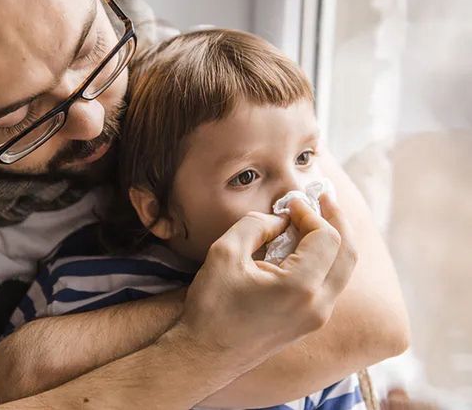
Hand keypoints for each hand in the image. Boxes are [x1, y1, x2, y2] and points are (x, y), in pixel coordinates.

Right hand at [179, 194, 356, 359]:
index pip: (327, 237)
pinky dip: (326, 260)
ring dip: (334, 241)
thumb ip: (255, 225)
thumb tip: (279, 221)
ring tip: (316, 219)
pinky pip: (331, 285)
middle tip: (324, 199)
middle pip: (348, 253)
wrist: (205, 355)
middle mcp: (317, 305)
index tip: (289, 205)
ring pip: (343, 270)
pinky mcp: (309, 323)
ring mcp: (316, 318)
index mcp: (300, 287)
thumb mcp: (225, 253)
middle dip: (338, 221)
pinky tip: (306, 247)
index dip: (311, 213)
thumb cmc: (212, 307)